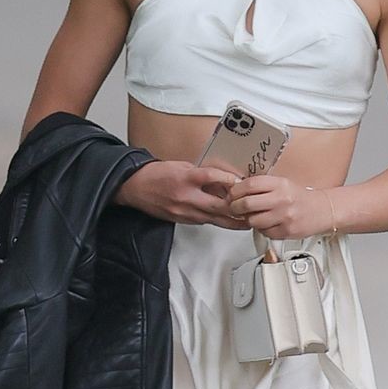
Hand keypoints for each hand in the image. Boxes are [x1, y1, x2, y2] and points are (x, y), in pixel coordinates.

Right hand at [113, 159, 249, 227]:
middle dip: (237, 210)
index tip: (241, 183)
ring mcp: (184, 210)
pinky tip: (224, 220)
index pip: (213, 177)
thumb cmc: (157, 174)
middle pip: (218, 206)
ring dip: (231, 221)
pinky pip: (202, 221)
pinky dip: (214, 220)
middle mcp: (186, 196)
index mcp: (186, 178)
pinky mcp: (181, 219)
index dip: (229, 180)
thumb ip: (201, 173)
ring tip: (246, 222)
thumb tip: (222, 179)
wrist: (135, 187)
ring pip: (213, 219)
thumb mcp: (181, 166)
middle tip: (252, 211)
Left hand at [224, 174, 336, 241]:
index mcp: (280, 184)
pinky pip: (263, 231)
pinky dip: (261, 228)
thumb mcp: (282, 184)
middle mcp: (282, 199)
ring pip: (252, 220)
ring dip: (248, 219)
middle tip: (234, 208)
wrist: (322, 210)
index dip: (236, 190)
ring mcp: (284, 217)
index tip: (232, 194)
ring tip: (254, 216)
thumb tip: (235, 190)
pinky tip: (267, 223)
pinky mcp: (285, 231)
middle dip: (235, 207)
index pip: (250, 185)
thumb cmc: (298, 197)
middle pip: (247, 204)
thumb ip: (261, 186)